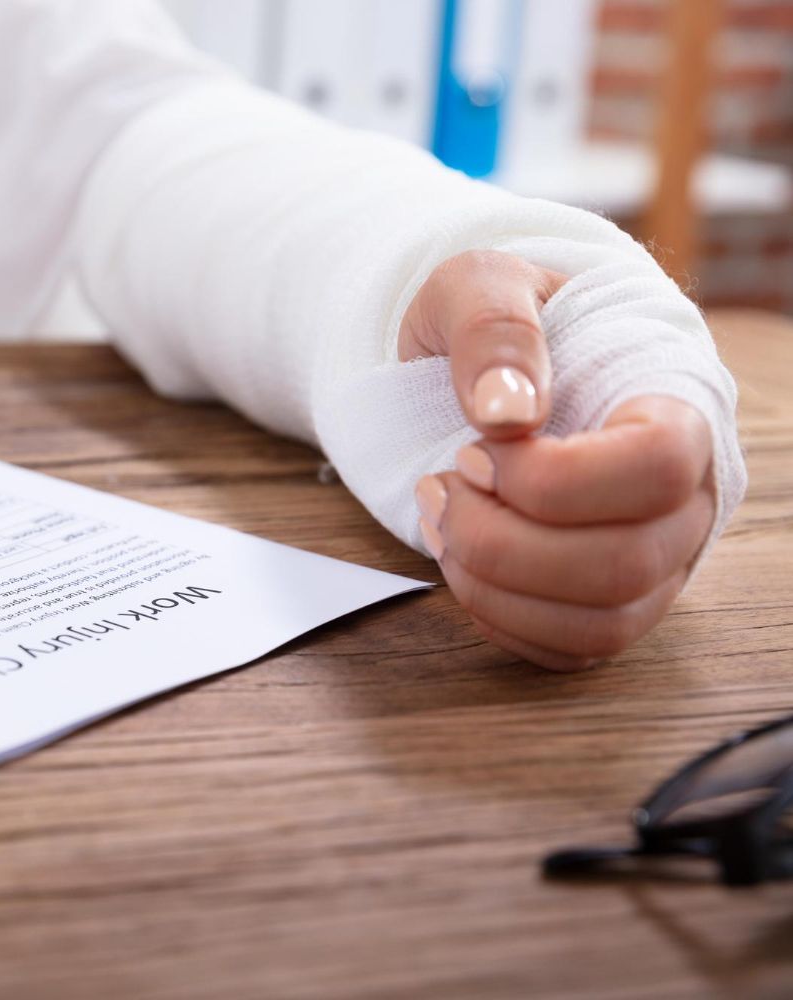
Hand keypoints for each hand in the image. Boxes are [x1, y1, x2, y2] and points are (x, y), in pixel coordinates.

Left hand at [398, 251, 714, 670]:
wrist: (482, 363)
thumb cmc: (495, 320)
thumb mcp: (479, 281)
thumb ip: (495, 325)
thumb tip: (507, 411)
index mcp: (674, 405)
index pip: (657, 468)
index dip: (554, 476)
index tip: (477, 447)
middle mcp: (683, 497)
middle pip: (622, 563)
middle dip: (504, 540)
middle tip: (441, 485)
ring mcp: (652, 561)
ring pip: (600, 623)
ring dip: (494, 584)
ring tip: (442, 519)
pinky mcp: (605, 604)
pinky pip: (568, 650)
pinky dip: (497, 618)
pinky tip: (459, 559)